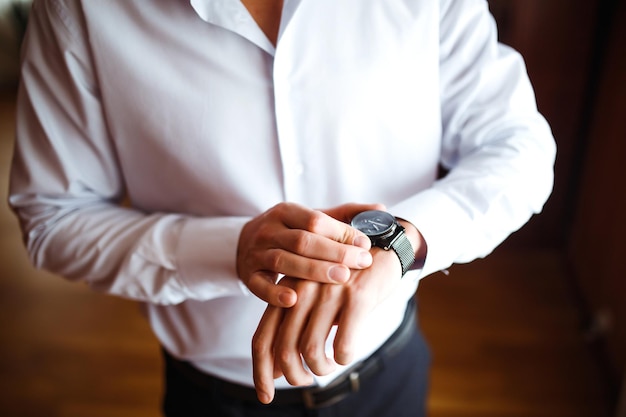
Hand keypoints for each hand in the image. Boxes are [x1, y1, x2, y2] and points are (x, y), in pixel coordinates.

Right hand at [237, 202, 382, 306]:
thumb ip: (345, 215)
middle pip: (302, 241)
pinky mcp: (248, 275)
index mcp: (285, 211)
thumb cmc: (289, 232)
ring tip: (342, 278)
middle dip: (334, 252)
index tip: (365, 243)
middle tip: (361, 262)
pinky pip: (259, 286)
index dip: (341, 232)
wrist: (246, 243)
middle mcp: (268, 230)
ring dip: (314, 271)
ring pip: (283, 261)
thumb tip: (381, 208)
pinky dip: (275, 294)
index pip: (315, 220)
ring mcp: (256, 253)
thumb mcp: (311, 218)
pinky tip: (294, 300)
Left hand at [251, 246, 403, 403]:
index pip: (262, 338)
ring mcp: (328, 292)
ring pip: (312, 350)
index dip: (261, 372)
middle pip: (283, 349)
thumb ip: (291, 329)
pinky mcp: (356, 297)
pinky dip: (344, 358)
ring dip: (321, 370)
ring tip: (330, 366)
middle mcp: (301, 291)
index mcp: (285, 293)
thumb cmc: (343, 281)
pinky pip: (343, 345)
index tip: (266, 396)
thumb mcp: (312, 300)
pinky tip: (347, 353)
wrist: (381, 248)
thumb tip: (276, 372)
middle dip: (294, 376)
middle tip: (306, 380)